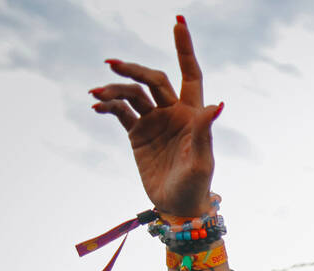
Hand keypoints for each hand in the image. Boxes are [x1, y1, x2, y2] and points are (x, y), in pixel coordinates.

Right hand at [92, 17, 219, 216]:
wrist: (177, 207)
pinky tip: (96, 105)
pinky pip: (120, 111)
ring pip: (132, 93)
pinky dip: (107, 105)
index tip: (178, 21)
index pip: (190, 73)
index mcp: (192, 113)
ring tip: (97, 94)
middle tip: (111, 65)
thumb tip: (217, 104)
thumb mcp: (202, 160)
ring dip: (114, 89)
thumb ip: (204, 131)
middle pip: (153, 79)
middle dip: (133, 69)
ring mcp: (154, 121)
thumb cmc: (196, 185)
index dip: (185, 48)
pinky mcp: (137, 134)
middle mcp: (172, 112)